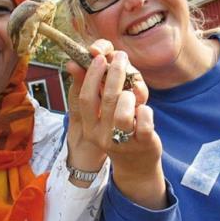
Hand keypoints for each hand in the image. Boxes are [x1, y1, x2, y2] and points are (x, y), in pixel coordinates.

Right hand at [67, 39, 166, 207]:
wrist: (136, 164)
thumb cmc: (117, 130)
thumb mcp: (100, 115)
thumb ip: (92, 91)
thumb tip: (73, 63)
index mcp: (89, 126)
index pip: (86, 98)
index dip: (92, 75)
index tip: (98, 57)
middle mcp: (101, 136)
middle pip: (107, 100)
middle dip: (115, 73)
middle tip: (121, 56)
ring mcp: (122, 142)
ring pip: (124, 113)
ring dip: (129, 95)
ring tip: (131, 91)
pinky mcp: (142, 144)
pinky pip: (144, 122)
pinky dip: (146, 111)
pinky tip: (143, 109)